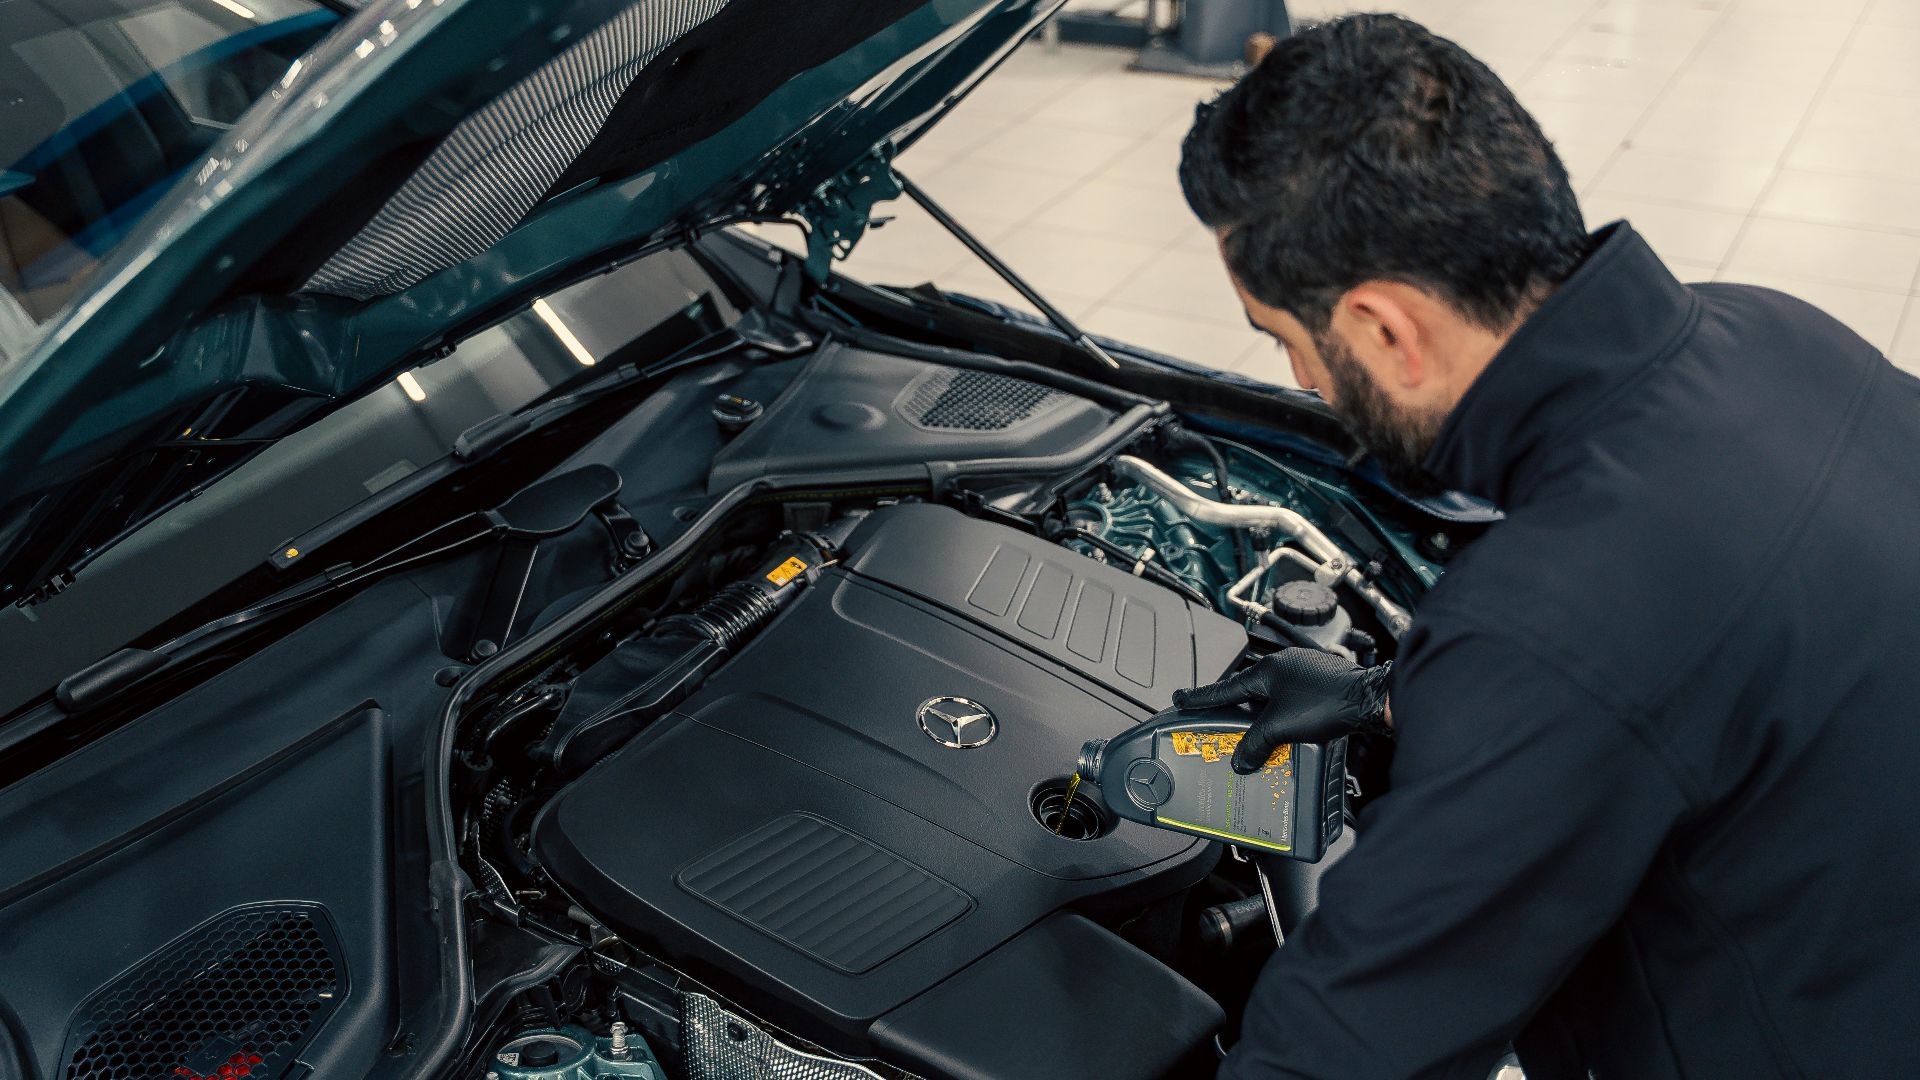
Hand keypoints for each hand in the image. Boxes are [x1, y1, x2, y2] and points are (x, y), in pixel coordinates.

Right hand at [1171, 649, 1392, 773]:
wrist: (1371, 700)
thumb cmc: (1330, 703)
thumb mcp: (1281, 727)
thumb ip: (1255, 744)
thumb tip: (1241, 760)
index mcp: (1269, 670)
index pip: (1225, 687)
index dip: (1201, 697)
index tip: (1181, 698)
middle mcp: (1285, 666)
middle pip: (1249, 690)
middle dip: (1233, 708)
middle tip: (1215, 718)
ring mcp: (1305, 672)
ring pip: (1272, 696)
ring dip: (1261, 715)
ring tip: (1252, 732)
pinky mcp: (1322, 683)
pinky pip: (1291, 699)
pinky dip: (1281, 715)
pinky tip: (1285, 730)